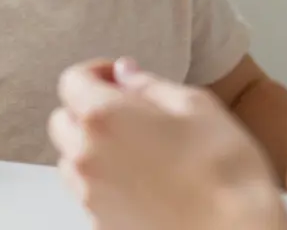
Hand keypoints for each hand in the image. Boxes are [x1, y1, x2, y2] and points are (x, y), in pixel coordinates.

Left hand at [49, 59, 286, 229]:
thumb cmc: (223, 173)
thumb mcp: (196, 106)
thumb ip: (150, 85)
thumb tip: (128, 75)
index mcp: (103, 116)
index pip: (72, 80)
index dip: (96, 73)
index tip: (118, 77)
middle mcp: (86, 156)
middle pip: (63, 121)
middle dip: (88, 110)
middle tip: (128, 111)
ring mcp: (90, 196)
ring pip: (72, 160)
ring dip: (93, 148)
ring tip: (138, 149)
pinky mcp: (100, 224)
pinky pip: (90, 194)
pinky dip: (106, 181)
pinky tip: (144, 181)